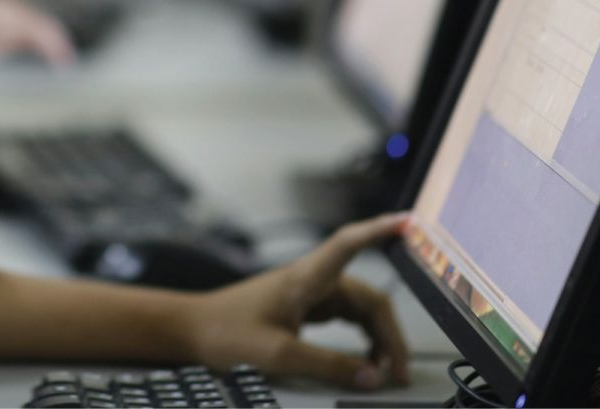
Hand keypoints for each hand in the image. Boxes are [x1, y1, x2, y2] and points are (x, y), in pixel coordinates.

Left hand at [188, 214, 410, 390]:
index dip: (379, 230)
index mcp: (305, 278)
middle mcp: (312, 280)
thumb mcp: (278, 354)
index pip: (349, 243)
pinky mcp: (304, 306)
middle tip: (400, 370)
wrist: (191, 330)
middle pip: (368, 298)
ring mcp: (309, 292)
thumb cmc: (224, 332)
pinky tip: (364, 361)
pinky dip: (360, 339)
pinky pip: (345, 319)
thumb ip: (328, 365)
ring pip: (359, 310)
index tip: (407, 222)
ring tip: (385, 372)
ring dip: (377, 339)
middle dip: (390, 334)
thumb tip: (370, 377)